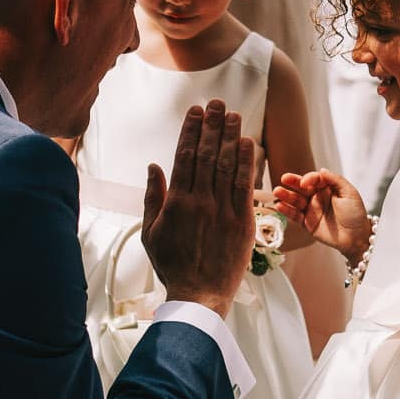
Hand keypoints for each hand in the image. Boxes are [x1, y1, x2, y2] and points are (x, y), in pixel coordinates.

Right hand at [140, 101, 257, 316]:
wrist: (199, 296)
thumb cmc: (172, 266)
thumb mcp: (150, 233)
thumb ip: (152, 197)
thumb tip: (153, 166)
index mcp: (176, 202)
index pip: (185, 156)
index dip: (191, 130)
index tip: (196, 111)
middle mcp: (200, 201)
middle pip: (208, 154)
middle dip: (212, 125)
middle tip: (217, 102)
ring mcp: (222, 210)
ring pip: (228, 165)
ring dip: (231, 136)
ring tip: (234, 114)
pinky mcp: (242, 222)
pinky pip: (245, 186)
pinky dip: (247, 162)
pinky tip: (248, 143)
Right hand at [273, 169, 372, 264]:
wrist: (356, 238)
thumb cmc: (356, 215)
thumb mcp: (349, 193)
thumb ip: (335, 180)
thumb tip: (322, 170)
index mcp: (327, 188)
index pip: (314, 179)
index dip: (308, 179)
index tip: (305, 183)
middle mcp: (317, 197)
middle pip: (301, 188)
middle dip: (292, 182)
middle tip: (284, 179)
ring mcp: (311, 210)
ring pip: (295, 200)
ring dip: (286, 196)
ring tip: (277, 192)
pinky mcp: (306, 223)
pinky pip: (294, 216)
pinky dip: (286, 211)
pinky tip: (280, 206)